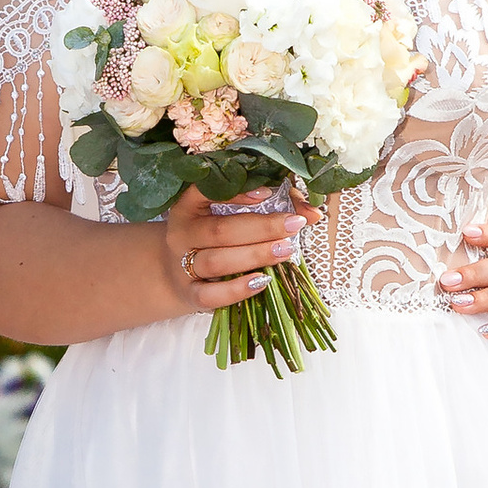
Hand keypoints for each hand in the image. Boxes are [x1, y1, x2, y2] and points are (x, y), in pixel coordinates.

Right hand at [162, 185, 312, 313]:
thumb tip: (312, 213)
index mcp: (189, 207)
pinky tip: (261, 282)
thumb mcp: (231, 215)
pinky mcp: (190, 294)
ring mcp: (182, 266)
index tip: (267, 192)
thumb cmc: (213, 237)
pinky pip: (211, 295)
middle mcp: (182, 235)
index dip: (235, 193)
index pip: (205, 193)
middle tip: (293, 225)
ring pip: (217, 261)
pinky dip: (237, 290)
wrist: (176, 272)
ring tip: (285, 250)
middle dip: (261, 228)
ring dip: (254, 256)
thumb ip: (271, 207)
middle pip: (220, 231)